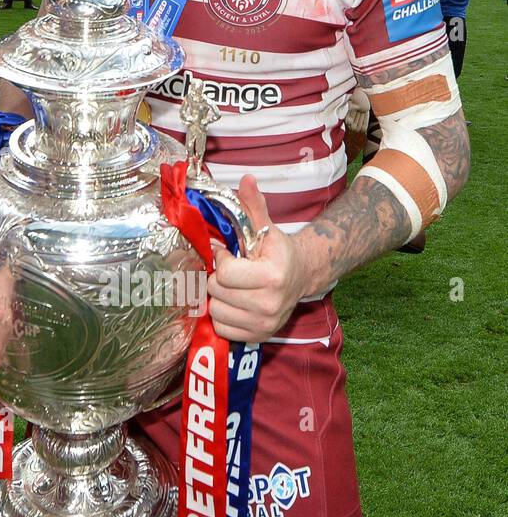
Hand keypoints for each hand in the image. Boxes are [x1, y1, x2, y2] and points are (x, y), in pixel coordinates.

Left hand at [206, 176, 307, 343]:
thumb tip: (246, 179)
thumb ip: (253, 205)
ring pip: (216, 310)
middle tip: (231, 271)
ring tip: (234, 287)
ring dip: (219, 298)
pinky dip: (223, 316)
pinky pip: (221, 328)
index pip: (224, 273)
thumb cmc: (277, 252)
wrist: (301, 277)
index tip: (229, 254)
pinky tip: (235, 303)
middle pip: (216, 291)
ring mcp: (264, 324)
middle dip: (218, 278)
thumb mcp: (266, 228)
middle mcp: (269, 304)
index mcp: (272, 277)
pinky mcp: (258, 337)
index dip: (221, 260)